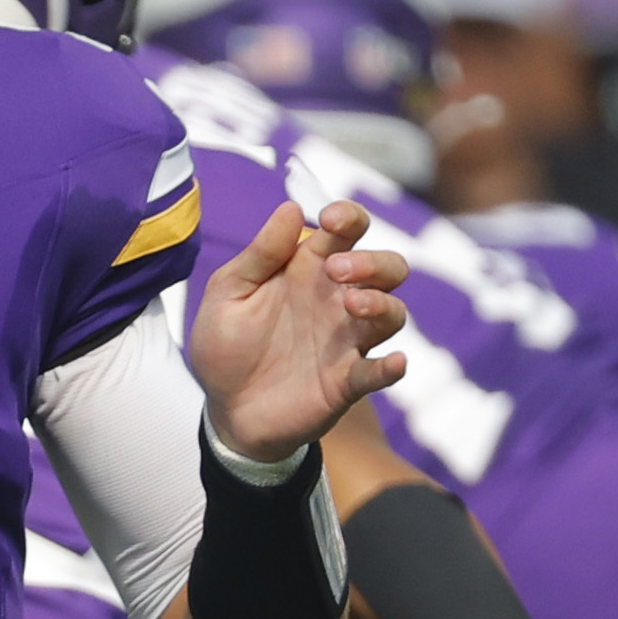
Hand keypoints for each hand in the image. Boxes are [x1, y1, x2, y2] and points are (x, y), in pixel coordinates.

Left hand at [187, 197, 408, 464]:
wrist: (223, 410)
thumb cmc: (225, 345)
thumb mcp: (229, 293)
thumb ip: (261, 254)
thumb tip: (291, 208)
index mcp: (308, 270)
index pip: (347, 231)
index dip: (349, 217)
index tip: (330, 220)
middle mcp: (336, 300)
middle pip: (387, 268)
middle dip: (373, 261)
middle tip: (336, 269)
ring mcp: (347, 341)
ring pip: (394, 312)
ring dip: (382, 303)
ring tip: (352, 303)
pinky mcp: (347, 382)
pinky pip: (380, 372)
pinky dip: (391, 367)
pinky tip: (393, 362)